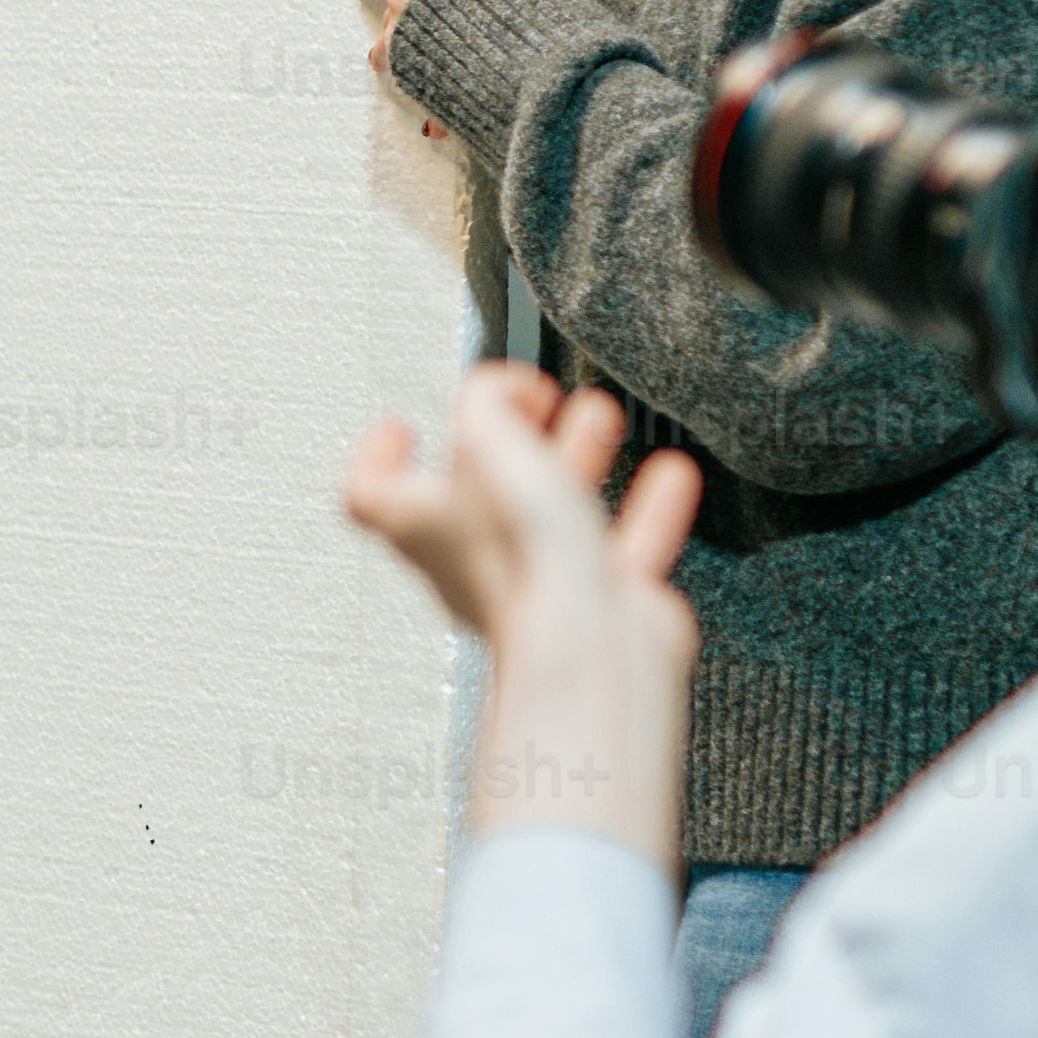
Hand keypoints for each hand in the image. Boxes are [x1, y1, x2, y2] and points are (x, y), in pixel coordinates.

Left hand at [342, 364, 700, 858]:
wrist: (590, 648)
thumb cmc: (527, 566)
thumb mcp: (486, 441)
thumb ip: (483, 401)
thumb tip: (495, 389)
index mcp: (423, 527)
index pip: (371, 493)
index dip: (378, 456)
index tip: (401, 424)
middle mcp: (473, 563)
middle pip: (478, 494)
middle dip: (508, 441)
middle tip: (531, 407)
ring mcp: (538, 588)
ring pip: (551, 516)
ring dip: (575, 463)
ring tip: (597, 421)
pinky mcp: (600, 607)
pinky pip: (621, 549)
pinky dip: (644, 509)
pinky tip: (666, 478)